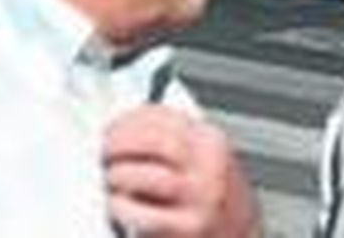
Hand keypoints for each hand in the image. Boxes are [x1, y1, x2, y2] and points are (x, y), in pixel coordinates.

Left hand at [103, 105, 258, 237]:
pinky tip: (118, 204)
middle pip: (158, 143)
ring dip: (120, 176)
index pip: (165, 117)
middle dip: (122, 144)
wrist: (238, 233)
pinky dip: (124, 207)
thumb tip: (123, 130)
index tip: (111, 128)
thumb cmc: (212, 195)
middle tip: (105, 151)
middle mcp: (209, 166)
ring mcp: (201, 198)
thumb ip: (171, 140)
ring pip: (151, 178)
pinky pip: (146, 215)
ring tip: (111, 179)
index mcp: (209, 141)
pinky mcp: (189, 228)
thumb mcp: (201, 157)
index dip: (129, 120)